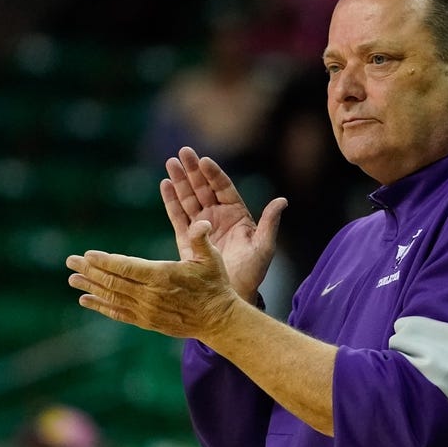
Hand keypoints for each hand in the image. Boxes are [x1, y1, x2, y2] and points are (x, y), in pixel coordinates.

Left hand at [67, 220, 238, 339]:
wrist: (218, 319)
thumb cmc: (215, 285)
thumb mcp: (211, 258)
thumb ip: (201, 239)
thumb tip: (202, 222)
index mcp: (162, 276)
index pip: (125, 267)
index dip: (104, 261)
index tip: (87, 254)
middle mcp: (150, 295)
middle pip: (113, 281)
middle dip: (89, 270)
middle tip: (71, 261)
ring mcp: (146, 311)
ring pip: (112, 297)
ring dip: (90, 287)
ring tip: (72, 279)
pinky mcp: (147, 322)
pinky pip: (118, 313)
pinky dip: (100, 306)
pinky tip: (85, 300)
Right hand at [161, 146, 286, 301]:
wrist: (232, 294)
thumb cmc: (252, 272)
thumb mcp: (264, 247)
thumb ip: (270, 223)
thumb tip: (282, 200)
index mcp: (236, 215)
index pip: (224, 188)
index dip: (214, 174)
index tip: (205, 161)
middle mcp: (218, 217)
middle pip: (203, 188)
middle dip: (193, 170)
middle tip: (184, 152)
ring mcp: (202, 226)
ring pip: (189, 198)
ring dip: (180, 181)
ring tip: (171, 162)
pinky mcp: (187, 239)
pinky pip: (178, 216)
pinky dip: (171, 201)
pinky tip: (165, 184)